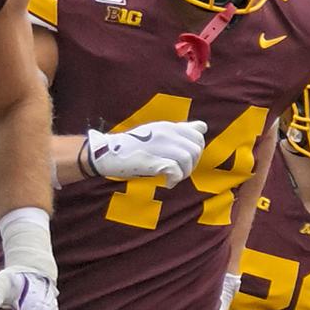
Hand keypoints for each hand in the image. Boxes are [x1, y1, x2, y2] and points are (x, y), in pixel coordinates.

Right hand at [83, 119, 206, 182]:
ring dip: (184, 173)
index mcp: (168, 126)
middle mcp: (166, 133)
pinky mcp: (153, 160)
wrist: (107, 153)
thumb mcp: (157, 132)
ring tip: (172, 178)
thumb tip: (203, 127)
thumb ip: (180, 130)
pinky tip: (167, 183)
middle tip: (179, 172)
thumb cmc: (133, 146)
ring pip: (188, 159)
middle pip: (196, 149)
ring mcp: (159, 146)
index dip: (197, 150)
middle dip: (192, 164)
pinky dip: (175, 180)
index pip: (198, 134)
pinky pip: (176, 170)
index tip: (185, 160)